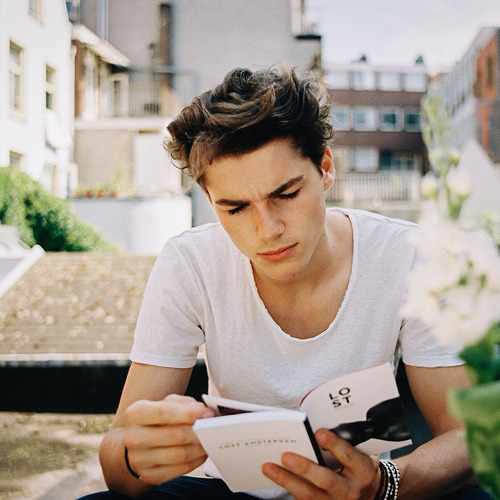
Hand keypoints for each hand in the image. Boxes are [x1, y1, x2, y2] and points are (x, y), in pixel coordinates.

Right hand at [123, 394, 214, 484]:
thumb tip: (204, 412)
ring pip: (180, 455)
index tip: (208, 413)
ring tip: (211, 439)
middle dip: (199, 431)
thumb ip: (184, 404)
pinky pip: (180, 470)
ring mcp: (139, 460)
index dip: (189, 413)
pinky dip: (196, 460)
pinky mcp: (150, 475)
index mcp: (136, 413)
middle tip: (214, 427)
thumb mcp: (166, 403)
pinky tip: (203, 452)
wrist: (137, 442)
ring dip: (200, 447)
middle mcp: (133, 437)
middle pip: (175, 435)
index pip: (165, 413)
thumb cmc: (157, 418)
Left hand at [262, 428, 380, 499]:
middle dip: (305, 468)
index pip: (347, 455)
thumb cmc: (358, 468)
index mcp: (361, 470)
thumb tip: (312, 429)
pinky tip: (274, 477)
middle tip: (286, 456)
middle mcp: (350, 490)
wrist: (368, 495)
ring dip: (287, 480)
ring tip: (269, 467)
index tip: (318, 433)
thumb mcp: (359, 455)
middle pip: (326, 479)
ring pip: (309, 494)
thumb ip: (342, 444)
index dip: (333, 444)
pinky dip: (287, 488)